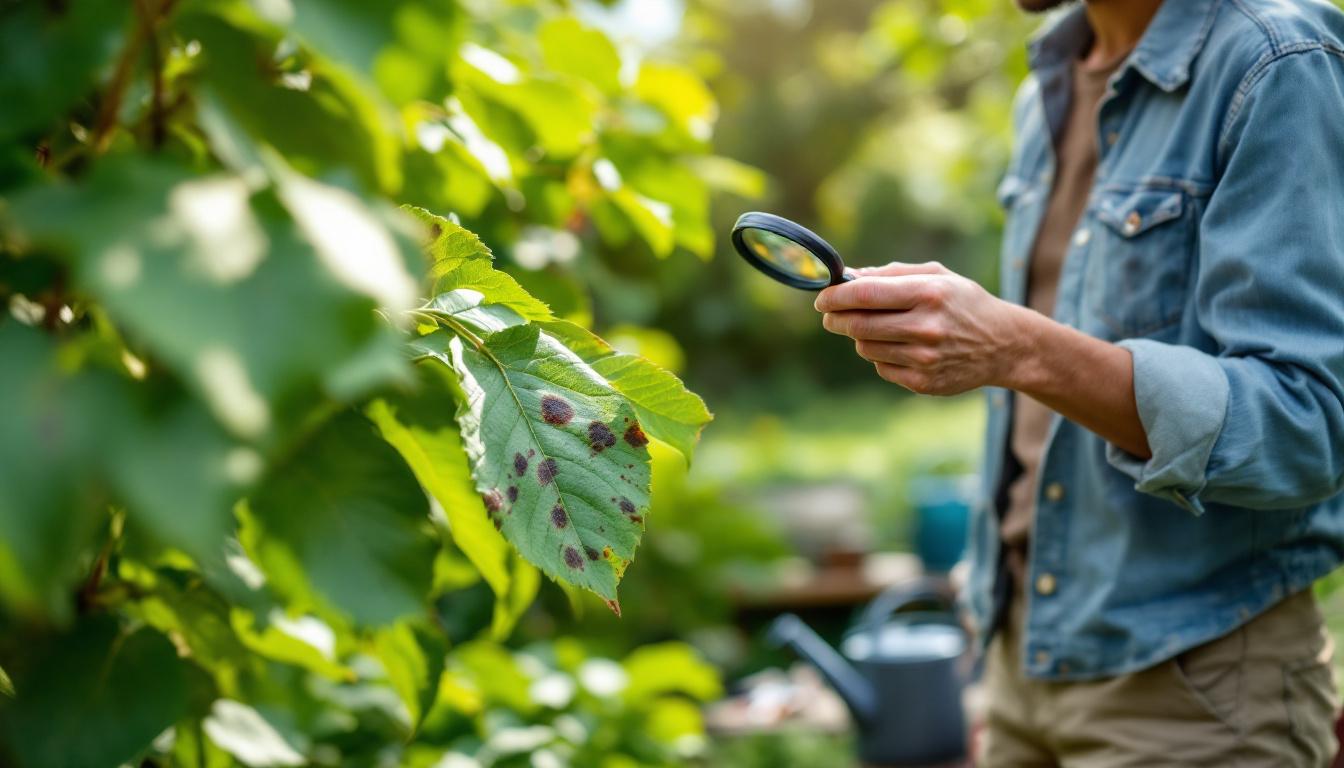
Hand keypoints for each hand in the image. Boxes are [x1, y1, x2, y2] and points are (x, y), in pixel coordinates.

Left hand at [814, 261, 1031, 394]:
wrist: (1004, 345)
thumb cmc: (964, 303)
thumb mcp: (937, 276)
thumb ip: (892, 273)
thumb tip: (849, 277)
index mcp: (928, 293)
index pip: (864, 295)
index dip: (835, 296)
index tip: (822, 297)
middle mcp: (926, 327)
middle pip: (857, 324)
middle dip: (835, 318)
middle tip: (830, 315)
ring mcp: (924, 358)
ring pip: (864, 347)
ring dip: (860, 336)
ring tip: (877, 328)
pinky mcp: (923, 383)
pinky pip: (881, 368)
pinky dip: (881, 356)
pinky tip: (900, 347)